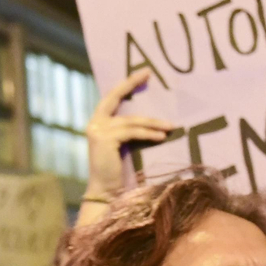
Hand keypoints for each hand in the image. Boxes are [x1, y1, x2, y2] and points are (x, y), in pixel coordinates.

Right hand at [83, 69, 172, 200]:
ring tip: (171, 126)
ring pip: (131, 120)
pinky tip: (161, 137)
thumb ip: (129, 131)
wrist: (105, 193)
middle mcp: (94, 123)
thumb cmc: (117, 173)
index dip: (126, 84)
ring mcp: (98, 131)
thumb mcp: (124, 146)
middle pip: (117, 99)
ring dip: (153, 123)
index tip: (143, 72)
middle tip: (150, 74)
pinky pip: (132, 132)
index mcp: (98, 123)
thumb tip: (152, 119)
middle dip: (132, 84)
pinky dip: (149, 134)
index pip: (112, 97)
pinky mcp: (105, 139)